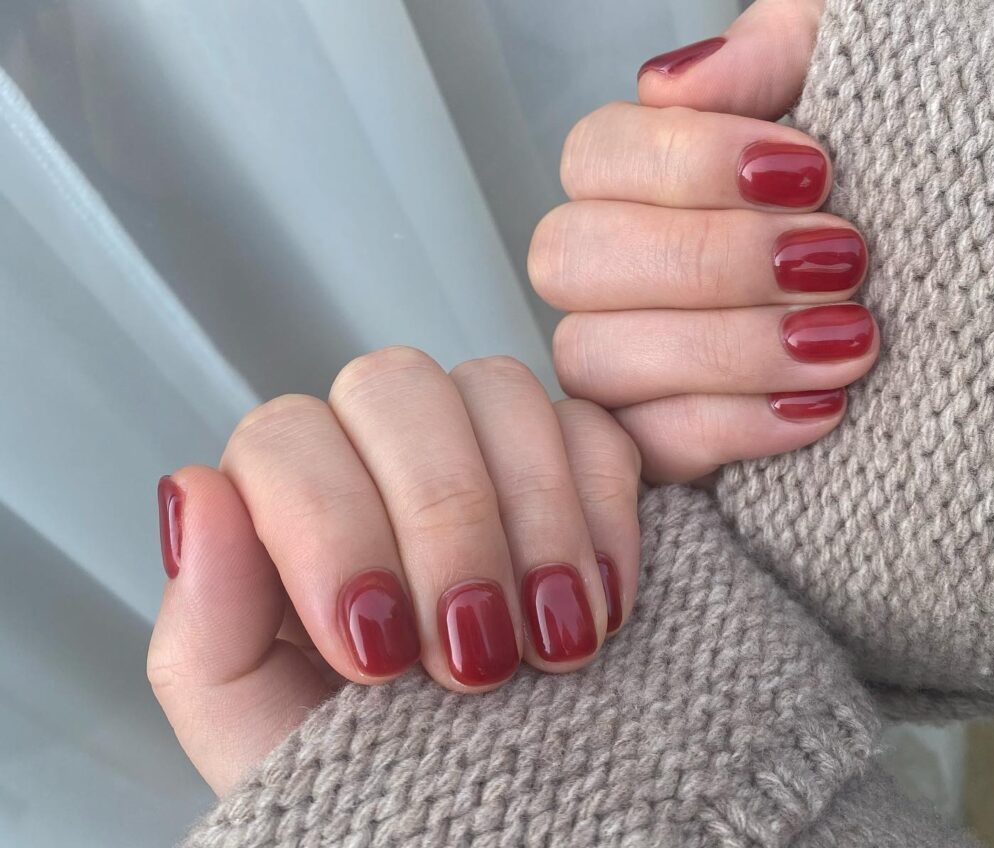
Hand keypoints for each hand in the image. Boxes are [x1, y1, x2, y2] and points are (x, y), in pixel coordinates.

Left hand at [148, 349, 639, 793]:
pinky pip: (593, 426)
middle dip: (445, 519)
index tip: (379, 652)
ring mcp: (478, 444)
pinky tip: (602, 602)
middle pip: (396, 386)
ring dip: (533, 515)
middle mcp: (376, 447)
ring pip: (497, 387)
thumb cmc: (353, 773)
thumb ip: (207, 625)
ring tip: (554, 639)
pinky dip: (602, 509)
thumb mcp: (259, 732)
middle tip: (476, 651)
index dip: (333, 528)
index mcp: (286, 499)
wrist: (471, 821)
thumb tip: (195, 490)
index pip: (285, 436)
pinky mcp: (570, 461)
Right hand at [529, 0, 878, 482]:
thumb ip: (773, 46)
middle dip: (707, 260)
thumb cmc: (902, 182)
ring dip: (725, 348)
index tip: (813, 171)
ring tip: (851, 341)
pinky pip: (644, 443)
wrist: (976, 291)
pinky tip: (822, 407)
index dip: (686, 163)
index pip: (592, 156)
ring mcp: (622, 358)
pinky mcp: (653, 440)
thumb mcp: (856, 84)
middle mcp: (611, 267)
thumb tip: (669, 82)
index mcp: (640, 175)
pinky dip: (730, 426)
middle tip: (841, 261)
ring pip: (592, 356)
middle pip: (569, 259)